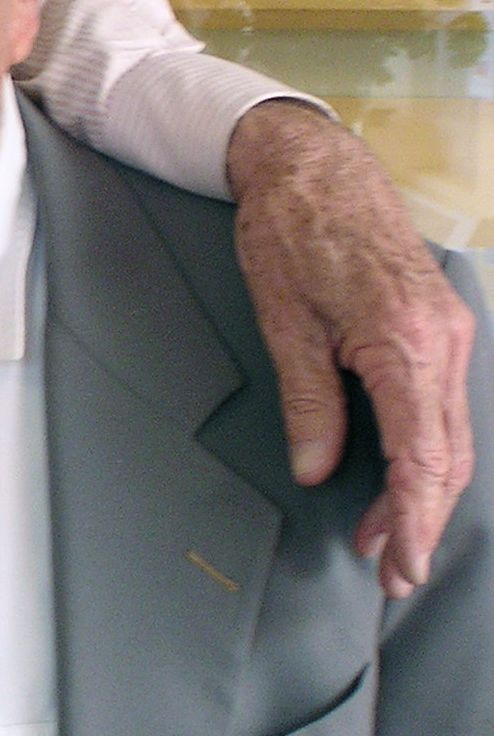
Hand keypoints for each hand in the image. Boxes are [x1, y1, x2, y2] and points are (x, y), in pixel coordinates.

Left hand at [226, 99, 475, 596]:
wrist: (314, 165)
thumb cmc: (291, 230)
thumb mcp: (283, 320)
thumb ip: (308, 402)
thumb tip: (316, 469)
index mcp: (406, 342)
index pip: (423, 459)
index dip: (417, 521)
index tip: (405, 568)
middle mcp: (445, 341)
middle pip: (447, 457)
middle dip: (421, 519)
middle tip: (390, 569)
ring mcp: (452, 332)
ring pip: (451, 435)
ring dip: (422, 488)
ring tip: (385, 534)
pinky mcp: (442, 325)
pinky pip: (444, 404)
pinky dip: (425, 447)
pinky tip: (397, 474)